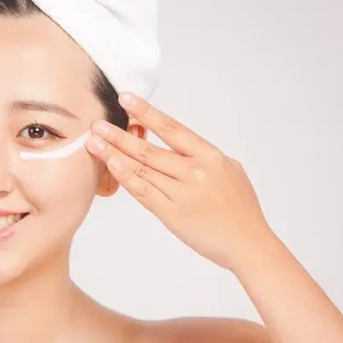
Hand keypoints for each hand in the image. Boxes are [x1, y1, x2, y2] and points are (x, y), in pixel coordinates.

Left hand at [85, 92, 274, 270]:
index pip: (172, 128)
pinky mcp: (171, 213)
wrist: (247, 243)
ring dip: (114, 153)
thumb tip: (185, 148)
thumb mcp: (230, 171)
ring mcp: (182, 192)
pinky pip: (143, 191)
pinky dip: (125, 176)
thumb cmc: (241, 209)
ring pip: (141, 168)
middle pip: (149, 148)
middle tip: (97, 123)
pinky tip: (111, 165)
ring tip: (94, 142)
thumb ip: (205, 158)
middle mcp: (194, 170)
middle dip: (119, 134)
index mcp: (209, 156)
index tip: (126, 100)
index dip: (146, 112)